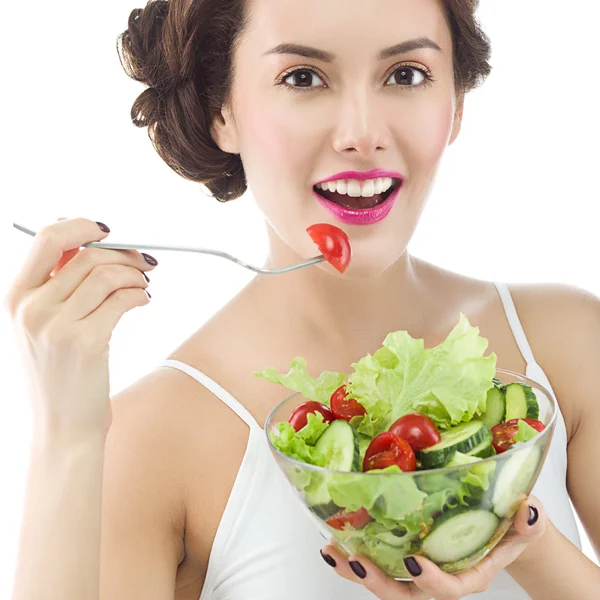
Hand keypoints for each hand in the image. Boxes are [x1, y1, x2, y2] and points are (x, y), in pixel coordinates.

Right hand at [4, 218, 156, 440]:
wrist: (62, 426)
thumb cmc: (58, 373)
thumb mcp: (42, 326)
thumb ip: (59, 285)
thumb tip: (93, 244)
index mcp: (16, 297)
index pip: (46, 237)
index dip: (82, 226)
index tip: (108, 231)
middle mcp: (31, 308)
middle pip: (87, 254)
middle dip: (123, 252)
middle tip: (143, 262)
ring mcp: (56, 326)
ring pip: (107, 274)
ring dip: (135, 274)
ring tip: (144, 285)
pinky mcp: (86, 342)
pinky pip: (122, 299)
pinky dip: (140, 295)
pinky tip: (143, 301)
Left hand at [320, 496, 546, 599]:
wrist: (498, 528)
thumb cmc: (509, 528)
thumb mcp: (524, 525)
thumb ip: (527, 524)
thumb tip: (527, 510)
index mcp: (471, 574)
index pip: (453, 590)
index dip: (433, 582)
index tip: (414, 563)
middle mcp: (440, 578)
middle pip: (408, 595)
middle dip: (381, 583)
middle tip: (358, 562)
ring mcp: (419, 571)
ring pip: (386, 583)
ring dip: (358, 571)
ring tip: (333, 553)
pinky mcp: (403, 558)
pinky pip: (378, 564)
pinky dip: (354, 557)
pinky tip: (334, 544)